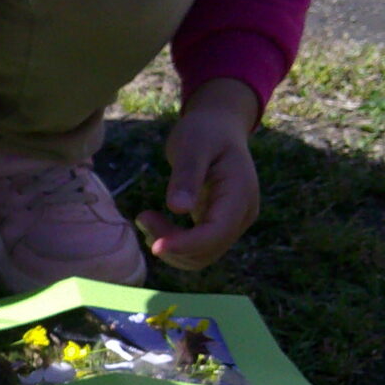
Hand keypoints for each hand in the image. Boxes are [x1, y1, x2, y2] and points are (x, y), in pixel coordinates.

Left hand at [135, 79, 261, 270]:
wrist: (218, 127)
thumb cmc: (204, 131)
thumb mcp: (192, 144)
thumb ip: (186, 175)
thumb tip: (178, 208)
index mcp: (240, 194)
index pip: (216, 234)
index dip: (186, 245)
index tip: (154, 246)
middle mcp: (242, 214)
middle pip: (207, 251)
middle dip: (172, 244)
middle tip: (143, 216)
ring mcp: (233, 223)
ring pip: (200, 256)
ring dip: (169, 247)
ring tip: (146, 218)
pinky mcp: (219, 226)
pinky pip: (197, 249)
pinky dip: (173, 244)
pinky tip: (156, 224)